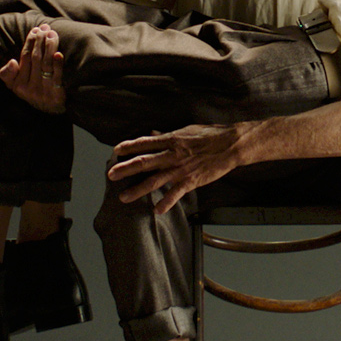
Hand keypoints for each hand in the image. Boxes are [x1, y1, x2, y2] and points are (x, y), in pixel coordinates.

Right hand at [0, 23, 65, 113]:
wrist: (52, 112)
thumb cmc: (34, 92)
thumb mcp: (16, 86)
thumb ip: (8, 74)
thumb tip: (12, 62)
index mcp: (18, 85)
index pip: (24, 58)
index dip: (30, 42)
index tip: (35, 30)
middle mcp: (30, 89)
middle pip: (35, 59)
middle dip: (40, 41)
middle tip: (45, 27)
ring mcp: (44, 92)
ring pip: (45, 65)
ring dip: (49, 47)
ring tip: (52, 34)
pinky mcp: (57, 96)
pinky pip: (57, 77)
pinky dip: (57, 65)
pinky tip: (58, 54)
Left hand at [107, 124, 251, 214]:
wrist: (230, 144)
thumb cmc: (210, 135)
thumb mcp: (187, 130)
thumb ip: (169, 136)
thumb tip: (154, 135)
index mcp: (171, 139)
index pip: (145, 143)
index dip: (129, 147)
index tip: (116, 151)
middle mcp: (172, 154)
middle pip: (144, 162)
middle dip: (125, 169)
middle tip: (110, 175)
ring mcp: (181, 168)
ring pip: (154, 180)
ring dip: (137, 189)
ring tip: (123, 197)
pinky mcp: (191, 180)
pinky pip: (175, 193)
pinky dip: (166, 202)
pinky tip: (157, 210)